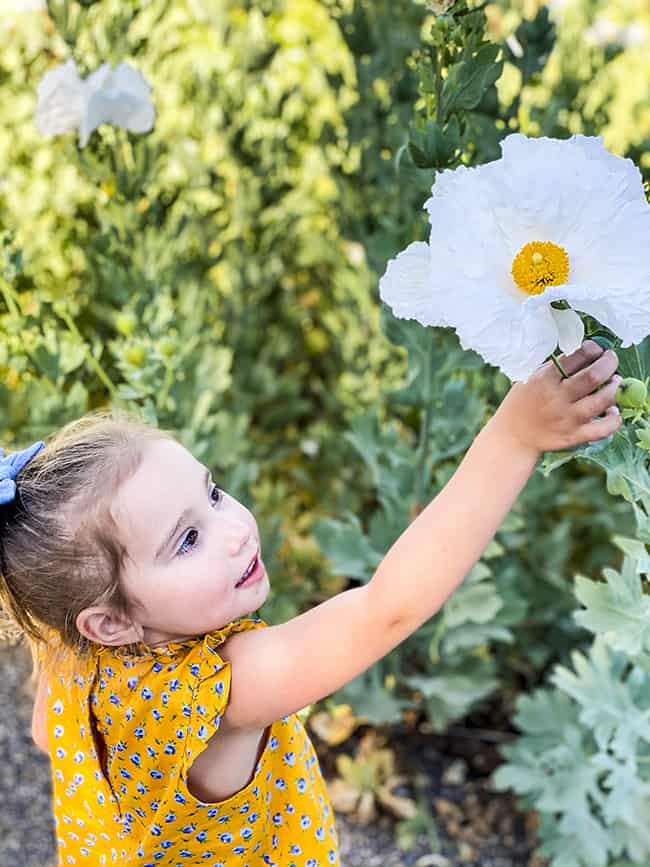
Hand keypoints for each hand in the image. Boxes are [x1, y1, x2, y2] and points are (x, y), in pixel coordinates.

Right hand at [492, 340, 621, 454]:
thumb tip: (584, 353)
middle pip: (594, 376)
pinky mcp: (573, 436)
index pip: (576, 356)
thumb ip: (553, 367)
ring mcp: (567, 419)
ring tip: (615, 382)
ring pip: (603, 400)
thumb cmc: (522, 402)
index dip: (592, 348)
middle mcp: (556, 398)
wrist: (513, 436)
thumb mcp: (530, 378)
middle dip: (609, 363)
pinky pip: (603, 429)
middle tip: (611, 360)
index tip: (596, 349)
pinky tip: (613, 412)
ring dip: (615, 388)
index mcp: (544, 379)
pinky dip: (614, 420)